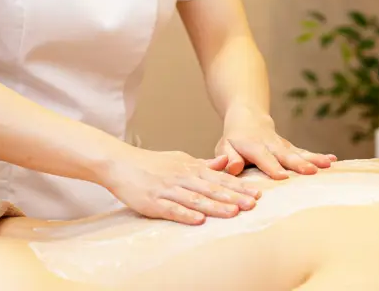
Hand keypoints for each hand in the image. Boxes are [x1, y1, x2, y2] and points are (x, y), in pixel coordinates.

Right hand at [99, 146, 261, 224]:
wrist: (120, 163)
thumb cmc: (152, 163)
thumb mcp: (180, 159)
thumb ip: (203, 164)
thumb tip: (225, 163)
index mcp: (191, 168)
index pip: (220, 178)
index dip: (239, 186)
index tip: (258, 193)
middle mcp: (182, 178)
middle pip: (212, 189)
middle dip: (234, 197)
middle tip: (253, 204)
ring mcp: (168, 190)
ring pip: (195, 199)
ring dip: (215, 206)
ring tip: (233, 212)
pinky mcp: (153, 202)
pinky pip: (171, 209)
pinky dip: (185, 214)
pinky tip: (198, 220)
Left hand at [216, 103, 337, 178]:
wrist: (248, 117)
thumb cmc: (234, 140)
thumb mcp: (224, 147)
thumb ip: (227, 157)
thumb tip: (233, 167)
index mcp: (252, 146)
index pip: (263, 157)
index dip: (272, 166)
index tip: (283, 177)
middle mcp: (271, 144)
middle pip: (286, 155)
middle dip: (299, 164)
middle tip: (312, 171)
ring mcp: (283, 145)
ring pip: (299, 152)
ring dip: (314, 158)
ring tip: (329, 163)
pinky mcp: (292, 148)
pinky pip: (305, 152)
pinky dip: (318, 155)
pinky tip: (333, 160)